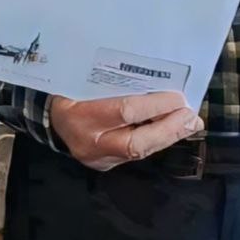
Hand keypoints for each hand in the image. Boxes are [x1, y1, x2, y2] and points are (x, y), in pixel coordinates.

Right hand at [50, 92, 202, 170]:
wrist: (49, 119)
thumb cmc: (69, 91)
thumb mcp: (83, 80)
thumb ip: (114, 81)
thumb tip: (155, 75)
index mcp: (82, 115)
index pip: (124, 111)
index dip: (154, 106)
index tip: (178, 97)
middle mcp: (90, 142)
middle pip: (136, 143)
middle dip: (168, 130)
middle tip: (191, 117)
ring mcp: (98, 158)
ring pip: (139, 152)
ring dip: (168, 137)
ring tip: (189, 124)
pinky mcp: (106, 165)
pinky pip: (135, 153)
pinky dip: (156, 140)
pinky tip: (173, 130)